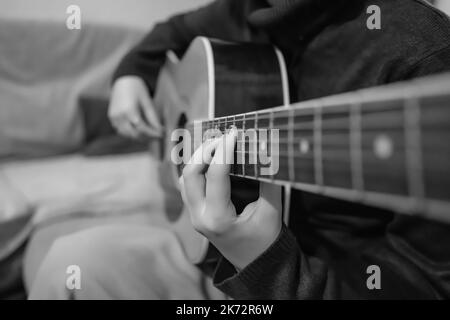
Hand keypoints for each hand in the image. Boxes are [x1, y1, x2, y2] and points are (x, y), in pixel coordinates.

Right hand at [108, 76, 162, 138]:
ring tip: (149, 134)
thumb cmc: (138, 90)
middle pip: (134, 134)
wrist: (124, 80)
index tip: (161, 135)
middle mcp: (119, 115)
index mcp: (129, 110)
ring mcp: (113, 117)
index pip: (141, 128)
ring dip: (138, 137)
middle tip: (157, 136)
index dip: (152, 134)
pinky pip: (121, 130)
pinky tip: (139, 130)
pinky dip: (130, 133)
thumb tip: (161, 131)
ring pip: (127, 134)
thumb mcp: (148, 103)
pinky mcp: (111, 118)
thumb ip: (153, 118)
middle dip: (146, 137)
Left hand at [180, 128, 282, 269]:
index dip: (225, 150)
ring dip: (199, 158)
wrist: (255, 263)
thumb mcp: (271, 211)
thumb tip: (265, 149)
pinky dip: (197, 168)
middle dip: (206, 150)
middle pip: (190, 174)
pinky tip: (211, 159)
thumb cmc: (265, 239)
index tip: (235, 132)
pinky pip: (188, 185)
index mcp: (218, 219)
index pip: (216, 175)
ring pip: (185, 178)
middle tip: (224, 136)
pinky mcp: (195, 213)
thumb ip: (267, 180)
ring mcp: (194, 216)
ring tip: (218, 143)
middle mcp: (200, 217)